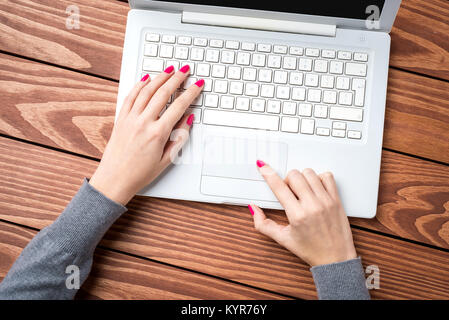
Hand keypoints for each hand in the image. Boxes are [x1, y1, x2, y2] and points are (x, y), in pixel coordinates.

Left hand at [90, 65, 202, 204]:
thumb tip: (189, 119)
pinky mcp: (121, 119)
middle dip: (176, 79)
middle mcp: (143, 123)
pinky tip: (146, 79)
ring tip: (169, 70)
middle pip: (163, 93)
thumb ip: (180, 137)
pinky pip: (130, 97)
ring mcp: (130, 119)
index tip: (198, 85)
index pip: (179, 106)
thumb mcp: (167, 159)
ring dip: (159, 78)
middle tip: (185, 70)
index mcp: (158, 133)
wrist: (114, 179)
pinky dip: (139, 85)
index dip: (191, 93)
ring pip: (146, 91)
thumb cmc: (140, 173)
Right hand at [249, 161, 356, 266]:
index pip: (279, 187)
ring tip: (302, 190)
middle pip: (294, 175)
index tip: (263, 167)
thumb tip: (253, 209)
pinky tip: (315, 189)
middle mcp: (312, 206)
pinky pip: (327, 176)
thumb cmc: (311, 250)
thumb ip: (263, 224)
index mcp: (297, 215)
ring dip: (302, 178)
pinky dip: (319, 179)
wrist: (336, 259)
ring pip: (309, 173)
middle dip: (287, 180)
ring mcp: (326, 201)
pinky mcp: (336, 199)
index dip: (268, 174)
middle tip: (288, 191)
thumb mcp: (283, 239)